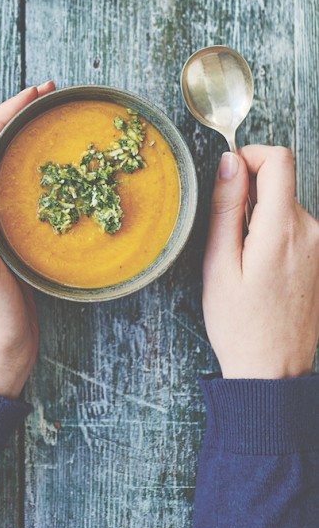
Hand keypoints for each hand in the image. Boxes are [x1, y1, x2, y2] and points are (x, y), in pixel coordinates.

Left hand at [0, 83, 54, 398]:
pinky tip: (52, 165)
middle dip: (14, 118)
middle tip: (48, 95)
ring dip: (22, 138)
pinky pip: (13, 189)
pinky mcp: (1, 237)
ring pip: (0, 166)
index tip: (32, 95)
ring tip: (50, 118)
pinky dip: (31, 167)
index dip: (1, 116)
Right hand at [202, 145, 318, 378]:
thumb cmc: (240, 325)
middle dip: (248, 195)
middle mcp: (312, 232)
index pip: (278, 159)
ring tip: (242, 260)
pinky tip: (258, 269)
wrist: (272, 371)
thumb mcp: (218, 263)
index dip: (249, 156)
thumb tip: (228, 162)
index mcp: (284, 230)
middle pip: (279, 183)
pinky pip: (293, 226)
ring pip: (284, 205)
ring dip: (259, 217)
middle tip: (226, 236)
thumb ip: (225, 207)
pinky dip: (271, 234)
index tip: (227, 177)